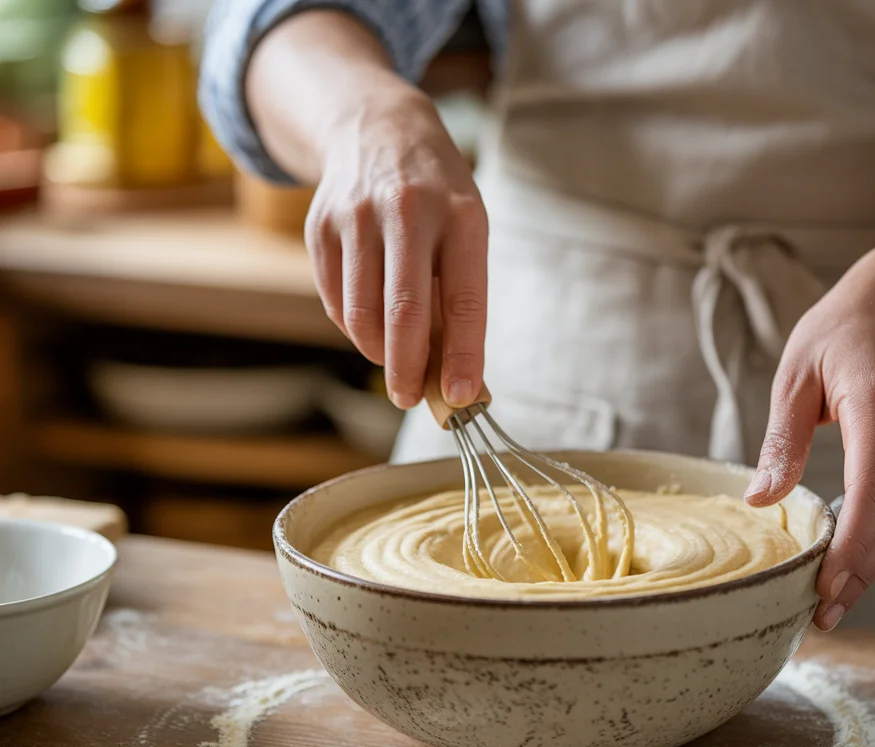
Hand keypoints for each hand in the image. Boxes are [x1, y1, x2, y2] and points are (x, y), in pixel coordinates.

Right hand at [305, 89, 487, 409]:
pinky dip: (354, 326)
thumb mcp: (465, 230)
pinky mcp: (320, 227)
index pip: (464, 300)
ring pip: (361, 314)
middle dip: (408, 369)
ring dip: (378, 352)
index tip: (460, 397)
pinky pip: (336, 302)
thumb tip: (452, 378)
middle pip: (403, 312)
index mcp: (461, 216)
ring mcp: (357, 216)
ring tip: (394, 359)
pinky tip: (370, 320)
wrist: (377, 129)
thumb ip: (459, 296)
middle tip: (411, 399)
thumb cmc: (437, 199)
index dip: (463, 355)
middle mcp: (408, 211)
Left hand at [745, 244, 874, 630]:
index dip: (853, 544)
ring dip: (869, 565)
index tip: (829, 584)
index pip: (872, 489)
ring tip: (832, 605)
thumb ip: (782, 440)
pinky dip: (874, 540)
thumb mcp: (794, 374)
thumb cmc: (838, 334)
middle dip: (860, 572)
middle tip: (824, 616)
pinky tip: (846, 566)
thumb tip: (761, 501)